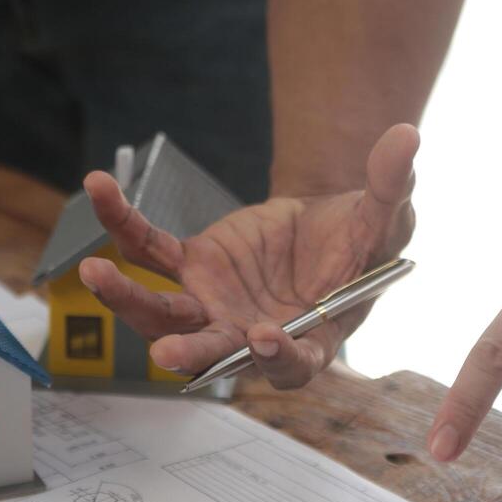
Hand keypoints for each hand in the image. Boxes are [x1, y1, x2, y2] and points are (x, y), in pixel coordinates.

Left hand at [78, 124, 417, 387]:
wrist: (323, 226)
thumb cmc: (360, 240)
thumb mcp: (384, 216)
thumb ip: (391, 188)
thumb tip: (407, 138)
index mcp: (308, 339)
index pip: (293, 362)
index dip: (279, 357)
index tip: (267, 339)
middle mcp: (250, 335)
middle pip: (214, 352)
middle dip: (189, 353)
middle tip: (165, 355)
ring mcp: (213, 305)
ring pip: (164, 314)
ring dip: (127, 300)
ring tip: (94, 273)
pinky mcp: (190, 269)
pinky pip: (149, 250)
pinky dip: (122, 224)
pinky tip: (99, 190)